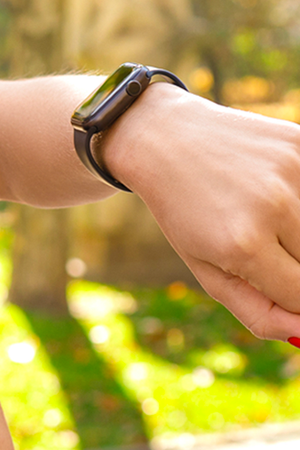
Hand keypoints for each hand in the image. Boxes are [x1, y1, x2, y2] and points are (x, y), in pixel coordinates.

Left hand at [104, 82, 299, 340]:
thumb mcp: (206, 268)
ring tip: (262, 212)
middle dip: (292, 260)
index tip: (273, 279)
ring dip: (297, 229)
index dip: (292, 297)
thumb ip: (259, 311)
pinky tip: (274, 188)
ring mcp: (292, 169)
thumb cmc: (183, 211)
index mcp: (244, 245)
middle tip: (262, 240)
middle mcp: (274, 205)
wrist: (163, 137)